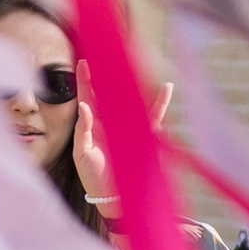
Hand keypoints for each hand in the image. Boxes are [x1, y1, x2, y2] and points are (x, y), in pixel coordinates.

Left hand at [73, 60, 171, 218]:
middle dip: (109, 74)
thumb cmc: (94, 177)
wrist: (113, 197)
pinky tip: (166, 88)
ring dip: (133, 82)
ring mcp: (128, 128)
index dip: (86, 80)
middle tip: (108, 52)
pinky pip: (154, 117)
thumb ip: (83, 130)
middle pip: (110, 93)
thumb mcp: (82, 154)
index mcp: (93, 126)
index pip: (88, 98)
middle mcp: (111, 123)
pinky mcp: (144, 136)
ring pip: (131, 99)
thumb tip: (85, 105)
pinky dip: (161, 103)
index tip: (84, 61)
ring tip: (133, 62)